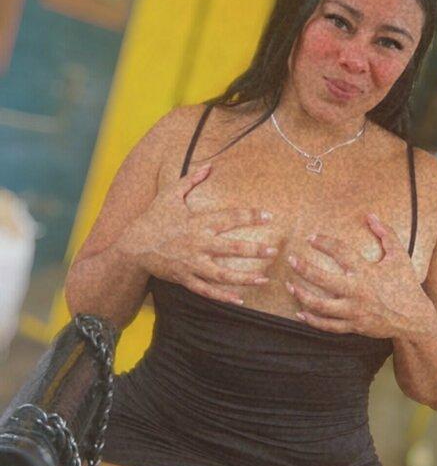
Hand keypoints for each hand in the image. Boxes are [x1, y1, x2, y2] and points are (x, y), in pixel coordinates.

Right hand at [117, 164, 276, 303]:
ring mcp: (192, 264)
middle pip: (231, 249)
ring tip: (263, 279)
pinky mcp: (185, 279)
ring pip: (222, 275)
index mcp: (198, 223)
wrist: (132, 246)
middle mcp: (198, 244)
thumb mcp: (170, 194)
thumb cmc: (153, 217)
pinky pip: (207, 291)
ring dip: (245, 278)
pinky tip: (239, 299)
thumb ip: (191, 180)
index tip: (269, 216)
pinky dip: (223, 297)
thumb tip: (209, 166)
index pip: (230, 218)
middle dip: (255, 250)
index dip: (250, 216)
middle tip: (274, 251)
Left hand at [285, 213, 428, 337]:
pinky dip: (312, 320)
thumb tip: (370, 215)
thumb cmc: (406, 284)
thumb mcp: (399, 256)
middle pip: (323, 279)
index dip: (324, 242)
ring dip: (302, 295)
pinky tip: (300, 312)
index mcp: (367, 272)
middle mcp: (358, 291)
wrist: (415, 318)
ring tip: (289, 285)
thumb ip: (386, 233)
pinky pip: (328, 326)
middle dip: (304, 268)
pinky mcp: (353, 326)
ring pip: (321, 306)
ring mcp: (354, 311)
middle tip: (291, 259)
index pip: (341, 252)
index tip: (311, 238)